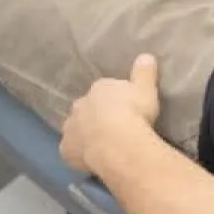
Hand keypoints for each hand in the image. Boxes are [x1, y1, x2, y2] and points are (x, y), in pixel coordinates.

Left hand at [60, 53, 162, 174]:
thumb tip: (146, 55)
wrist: (117, 142)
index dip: (113, 100)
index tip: (124, 108)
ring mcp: (71, 127)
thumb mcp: (146, 89)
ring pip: (75, 127)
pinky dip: (78, 152)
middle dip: (94, 114)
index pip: (104, 90)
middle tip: (111, 125)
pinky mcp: (66, 149)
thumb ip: (144, 73)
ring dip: (84, 132)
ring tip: (101, 143)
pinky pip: (71, 150)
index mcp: (100, 89)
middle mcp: (80, 105)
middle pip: (86, 108)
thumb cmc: (134, 112)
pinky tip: (89, 158)